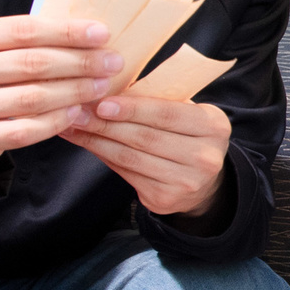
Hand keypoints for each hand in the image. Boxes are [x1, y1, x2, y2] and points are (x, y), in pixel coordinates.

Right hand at [0, 16, 118, 199]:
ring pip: (32, 97)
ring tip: (102, 85)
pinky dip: (56, 120)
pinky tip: (78, 111)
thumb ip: (27, 38)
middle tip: (112, 63)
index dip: (67, 32)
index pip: (26, 30)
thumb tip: (88, 32)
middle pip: (33, 63)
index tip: (102, 33)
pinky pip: (25, 130)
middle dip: (80, 62)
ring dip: (75, 91)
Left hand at [63, 93, 232, 218]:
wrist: (203, 181)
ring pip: (131, 157)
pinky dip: (103, 156)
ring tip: (75, 125)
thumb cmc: (187, 135)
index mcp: (213, 126)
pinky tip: (88, 144)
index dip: (132, 108)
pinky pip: (126, 173)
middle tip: (77, 111)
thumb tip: (107, 90)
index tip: (101, 102)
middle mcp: (205, 157)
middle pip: (145, 137)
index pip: (167, 114)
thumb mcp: (186, 112)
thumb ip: (157, 101)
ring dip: (97, 140)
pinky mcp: (165, 199)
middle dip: (106, 123)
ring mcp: (186, 182)